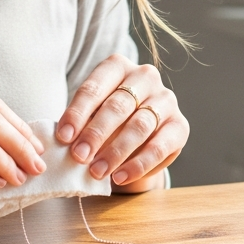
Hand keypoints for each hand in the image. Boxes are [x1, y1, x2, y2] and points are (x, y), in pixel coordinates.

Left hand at [57, 54, 188, 191]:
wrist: (139, 138)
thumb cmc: (108, 121)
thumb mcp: (91, 115)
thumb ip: (81, 123)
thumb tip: (65, 141)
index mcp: (117, 66)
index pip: (94, 87)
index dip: (77, 113)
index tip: (63, 137)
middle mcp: (145, 77)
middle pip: (118, 105)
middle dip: (96, 133)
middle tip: (79, 157)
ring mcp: (166, 99)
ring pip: (139, 126)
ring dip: (115, 152)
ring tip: (96, 171)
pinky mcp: (180, 126)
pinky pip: (159, 147)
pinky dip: (138, 164)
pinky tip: (120, 177)